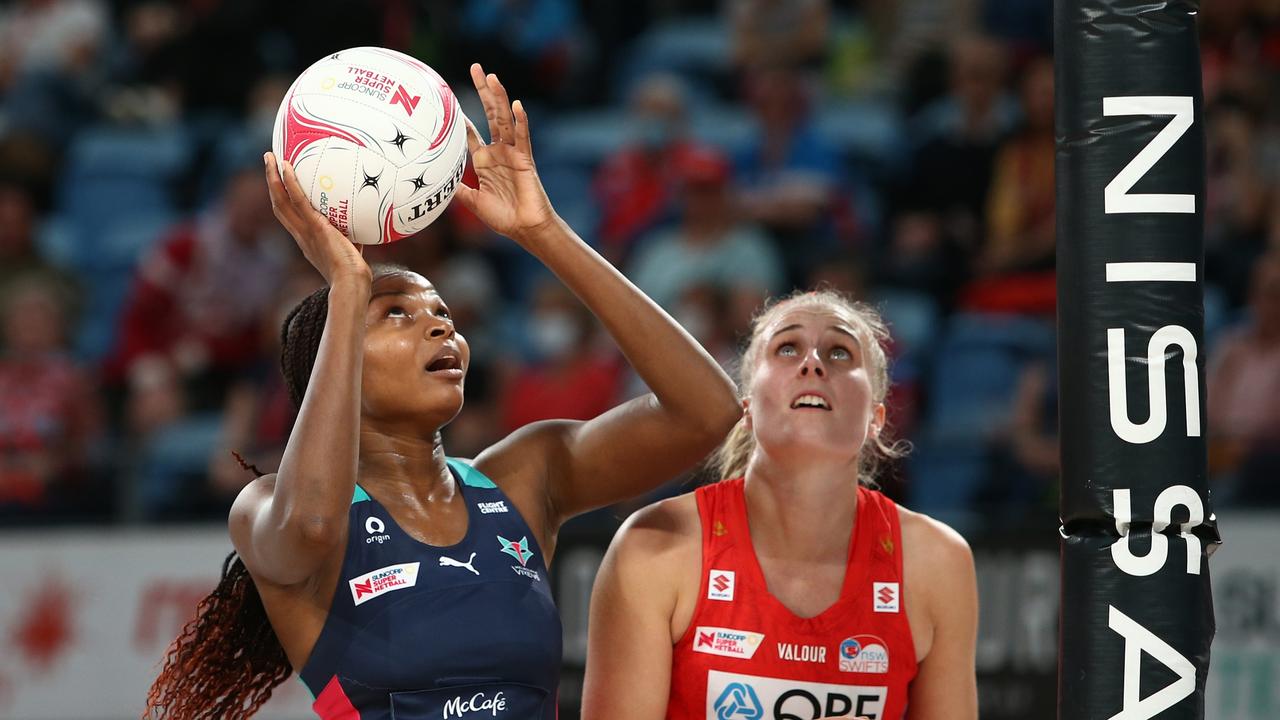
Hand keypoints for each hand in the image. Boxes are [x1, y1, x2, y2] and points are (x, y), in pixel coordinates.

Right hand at [263, 152, 371, 286]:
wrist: (350, 283)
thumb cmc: (354, 273)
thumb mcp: (350, 249)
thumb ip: (351, 234)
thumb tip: (366, 218)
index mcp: (306, 240)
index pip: (289, 216)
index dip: (283, 199)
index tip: (280, 183)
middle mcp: (300, 235)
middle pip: (278, 204)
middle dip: (271, 182)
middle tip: (269, 161)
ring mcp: (305, 230)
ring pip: (281, 200)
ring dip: (273, 177)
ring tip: (270, 156)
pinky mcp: (314, 227)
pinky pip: (298, 200)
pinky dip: (290, 183)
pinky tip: (286, 166)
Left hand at [456, 63, 557, 244]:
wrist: (525, 229)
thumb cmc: (503, 217)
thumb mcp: (473, 202)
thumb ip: (457, 190)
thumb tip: (435, 184)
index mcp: (485, 161)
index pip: (471, 132)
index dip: (462, 117)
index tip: (450, 99)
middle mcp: (498, 152)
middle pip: (490, 115)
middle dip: (483, 92)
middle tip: (476, 68)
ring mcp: (512, 153)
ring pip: (505, 120)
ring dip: (499, 98)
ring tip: (491, 77)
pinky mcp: (525, 160)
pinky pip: (523, 137)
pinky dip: (521, 121)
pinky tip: (517, 105)